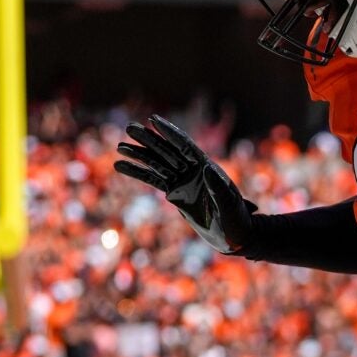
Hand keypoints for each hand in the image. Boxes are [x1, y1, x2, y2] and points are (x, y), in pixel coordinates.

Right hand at [114, 114, 252, 253]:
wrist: (234, 236)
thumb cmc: (237, 221)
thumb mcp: (229, 205)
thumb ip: (219, 188)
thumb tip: (207, 168)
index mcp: (207, 168)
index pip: (185, 146)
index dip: (169, 132)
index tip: (153, 119)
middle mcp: (193, 170)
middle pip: (167, 151)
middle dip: (149, 140)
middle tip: (129, 128)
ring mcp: (183, 180)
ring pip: (157, 164)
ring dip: (139, 155)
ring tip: (120, 147)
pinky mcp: (176, 193)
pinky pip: (154, 180)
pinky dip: (138, 174)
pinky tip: (121, 166)